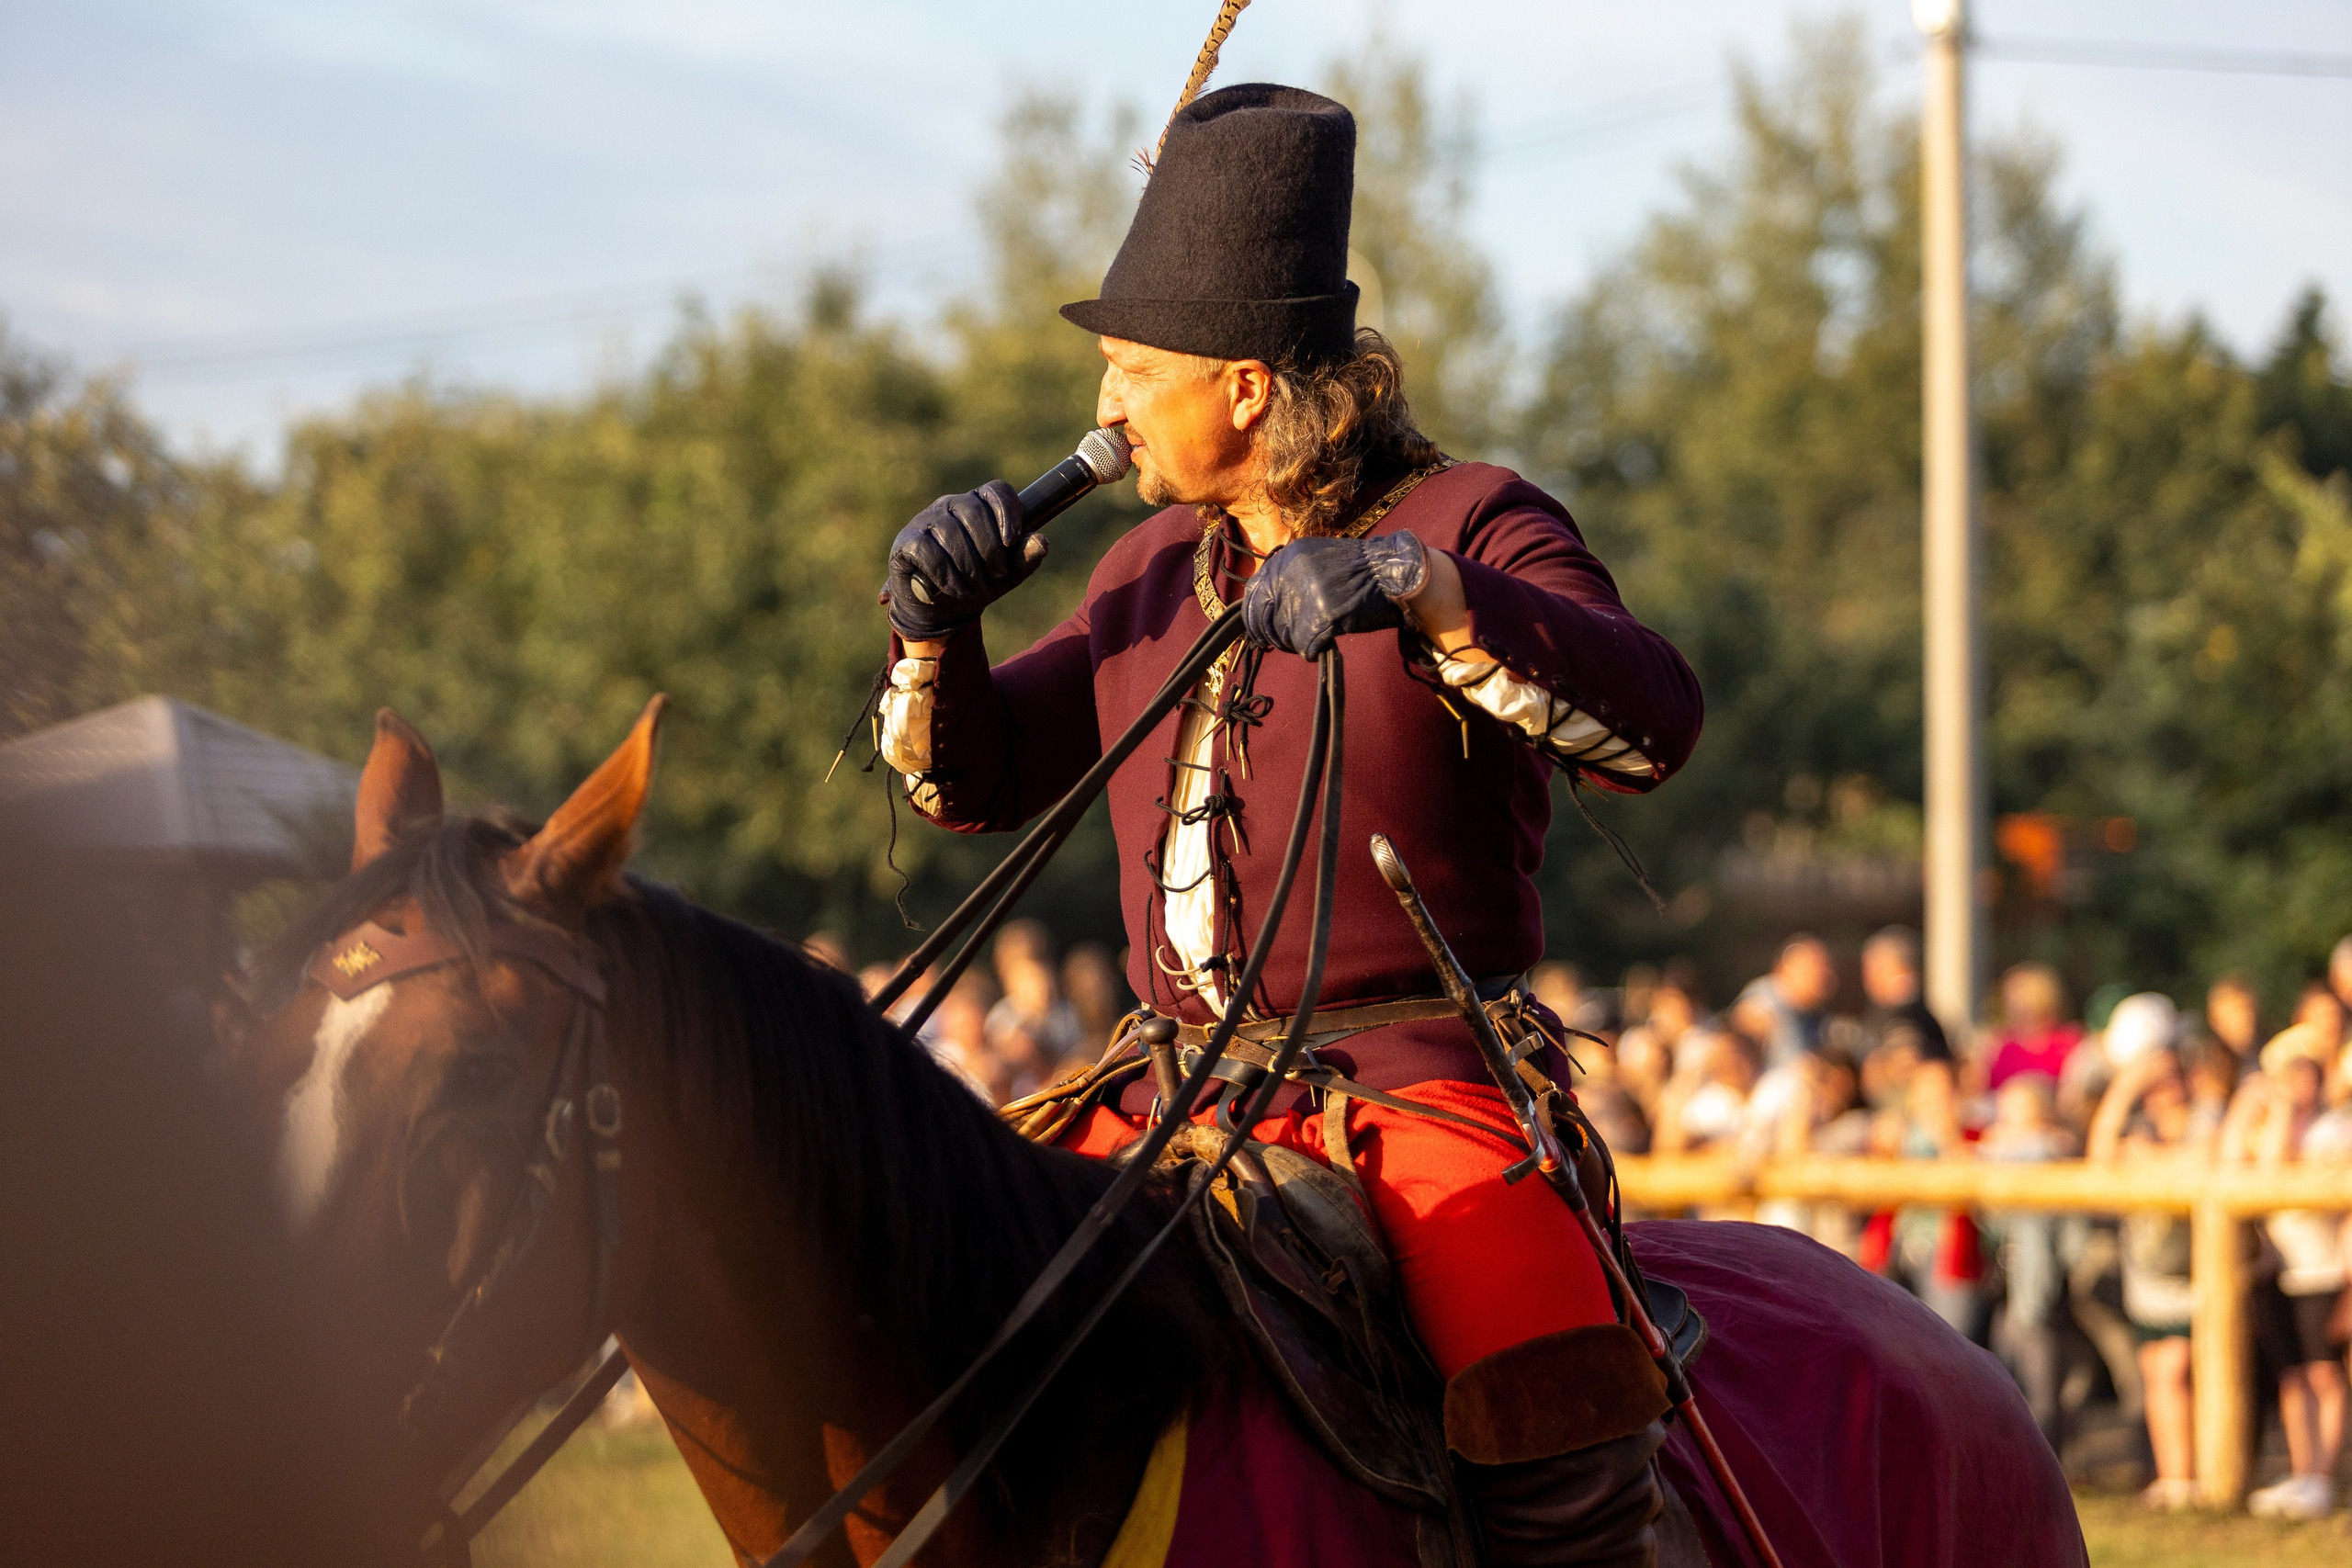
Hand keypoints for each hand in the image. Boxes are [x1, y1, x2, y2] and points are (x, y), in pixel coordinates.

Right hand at [882, 481, 1040, 641]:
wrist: (940, 611)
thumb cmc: (976, 583)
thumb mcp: (1007, 575)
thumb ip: (1025, 558)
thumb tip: (1042, 542)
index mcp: (980, 506)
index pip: (997, 491)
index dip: (1008, 512)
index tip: (1011, 540)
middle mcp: (952, 505)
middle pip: (975, 512)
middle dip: (990, 550)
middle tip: (995, 575)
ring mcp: (926, 520)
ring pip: (951, 533)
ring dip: (968, 567)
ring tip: (973, 586)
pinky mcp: (907, 541)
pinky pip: (928, 550)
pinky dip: (945, 574)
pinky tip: (953, 588)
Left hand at [1240, 532, 1430, 659]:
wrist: (1393, 573)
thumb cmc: (1360, 570)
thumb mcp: (1317, 558)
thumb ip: (1290, 576)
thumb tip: (1267, 603)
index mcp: (1289, 556)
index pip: (1253, 591)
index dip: (1253, 616)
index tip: (1258, 631)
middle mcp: (1292, 572)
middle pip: (1264, 616)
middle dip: (1271, 635)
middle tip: (1283, 644)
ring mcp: (1307, 594)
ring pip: (1283, 634)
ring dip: (1296, 643)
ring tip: (1313, 639)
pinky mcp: (1323, 616)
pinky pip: (1305, 646)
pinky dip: (1313, 651)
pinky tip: (1324, 645)